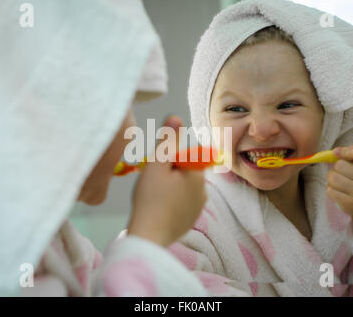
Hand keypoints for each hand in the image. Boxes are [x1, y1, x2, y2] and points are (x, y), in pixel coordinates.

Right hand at [127, 115, 206, 246]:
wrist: (148, 235)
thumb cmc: (150, 198)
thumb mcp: (157, 163)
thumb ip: (167, 140)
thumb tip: (176, 117)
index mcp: (197, 174)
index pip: (188, 153)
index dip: (171, 157)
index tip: (159, 167)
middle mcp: (204, 190)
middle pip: (187, 170)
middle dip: (171, 171)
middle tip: (153, 182)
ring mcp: (198, 208)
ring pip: (184, 187)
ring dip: (171, 186)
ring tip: (154, 196)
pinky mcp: (190, 220)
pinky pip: (182, 203)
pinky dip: (172, 202)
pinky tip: (159, 208)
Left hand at [326, 121, 352, 221]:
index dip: (344, 152)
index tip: (342, 155)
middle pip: (339, 165)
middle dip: (337, 168)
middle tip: (346, 174)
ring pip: (332, 177)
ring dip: (333, 179)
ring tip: (343, 183)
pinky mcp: (349, 204)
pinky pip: (329, 190)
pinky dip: (331, 190)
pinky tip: (341, 193)